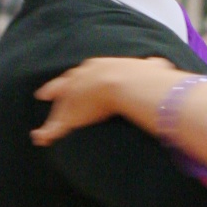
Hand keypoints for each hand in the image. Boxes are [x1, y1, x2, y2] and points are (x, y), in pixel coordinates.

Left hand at [32, 57, 184, 144]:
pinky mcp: (70, 115)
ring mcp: (74, 96)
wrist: (129, 84)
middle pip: (65, 84)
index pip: (85, 71)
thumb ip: (154, 69)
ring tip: (43, 129)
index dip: (78, 76)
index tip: (73, 78)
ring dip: (52, 117)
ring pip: (59, 107)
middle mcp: (82, 78)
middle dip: (56, 89)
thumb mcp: (151, 68)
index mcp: (100, 67)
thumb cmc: (144, 77)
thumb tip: (165, 67)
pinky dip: (48, 133)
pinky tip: (41, 139)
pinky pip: (55, 126)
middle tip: (44, 93)